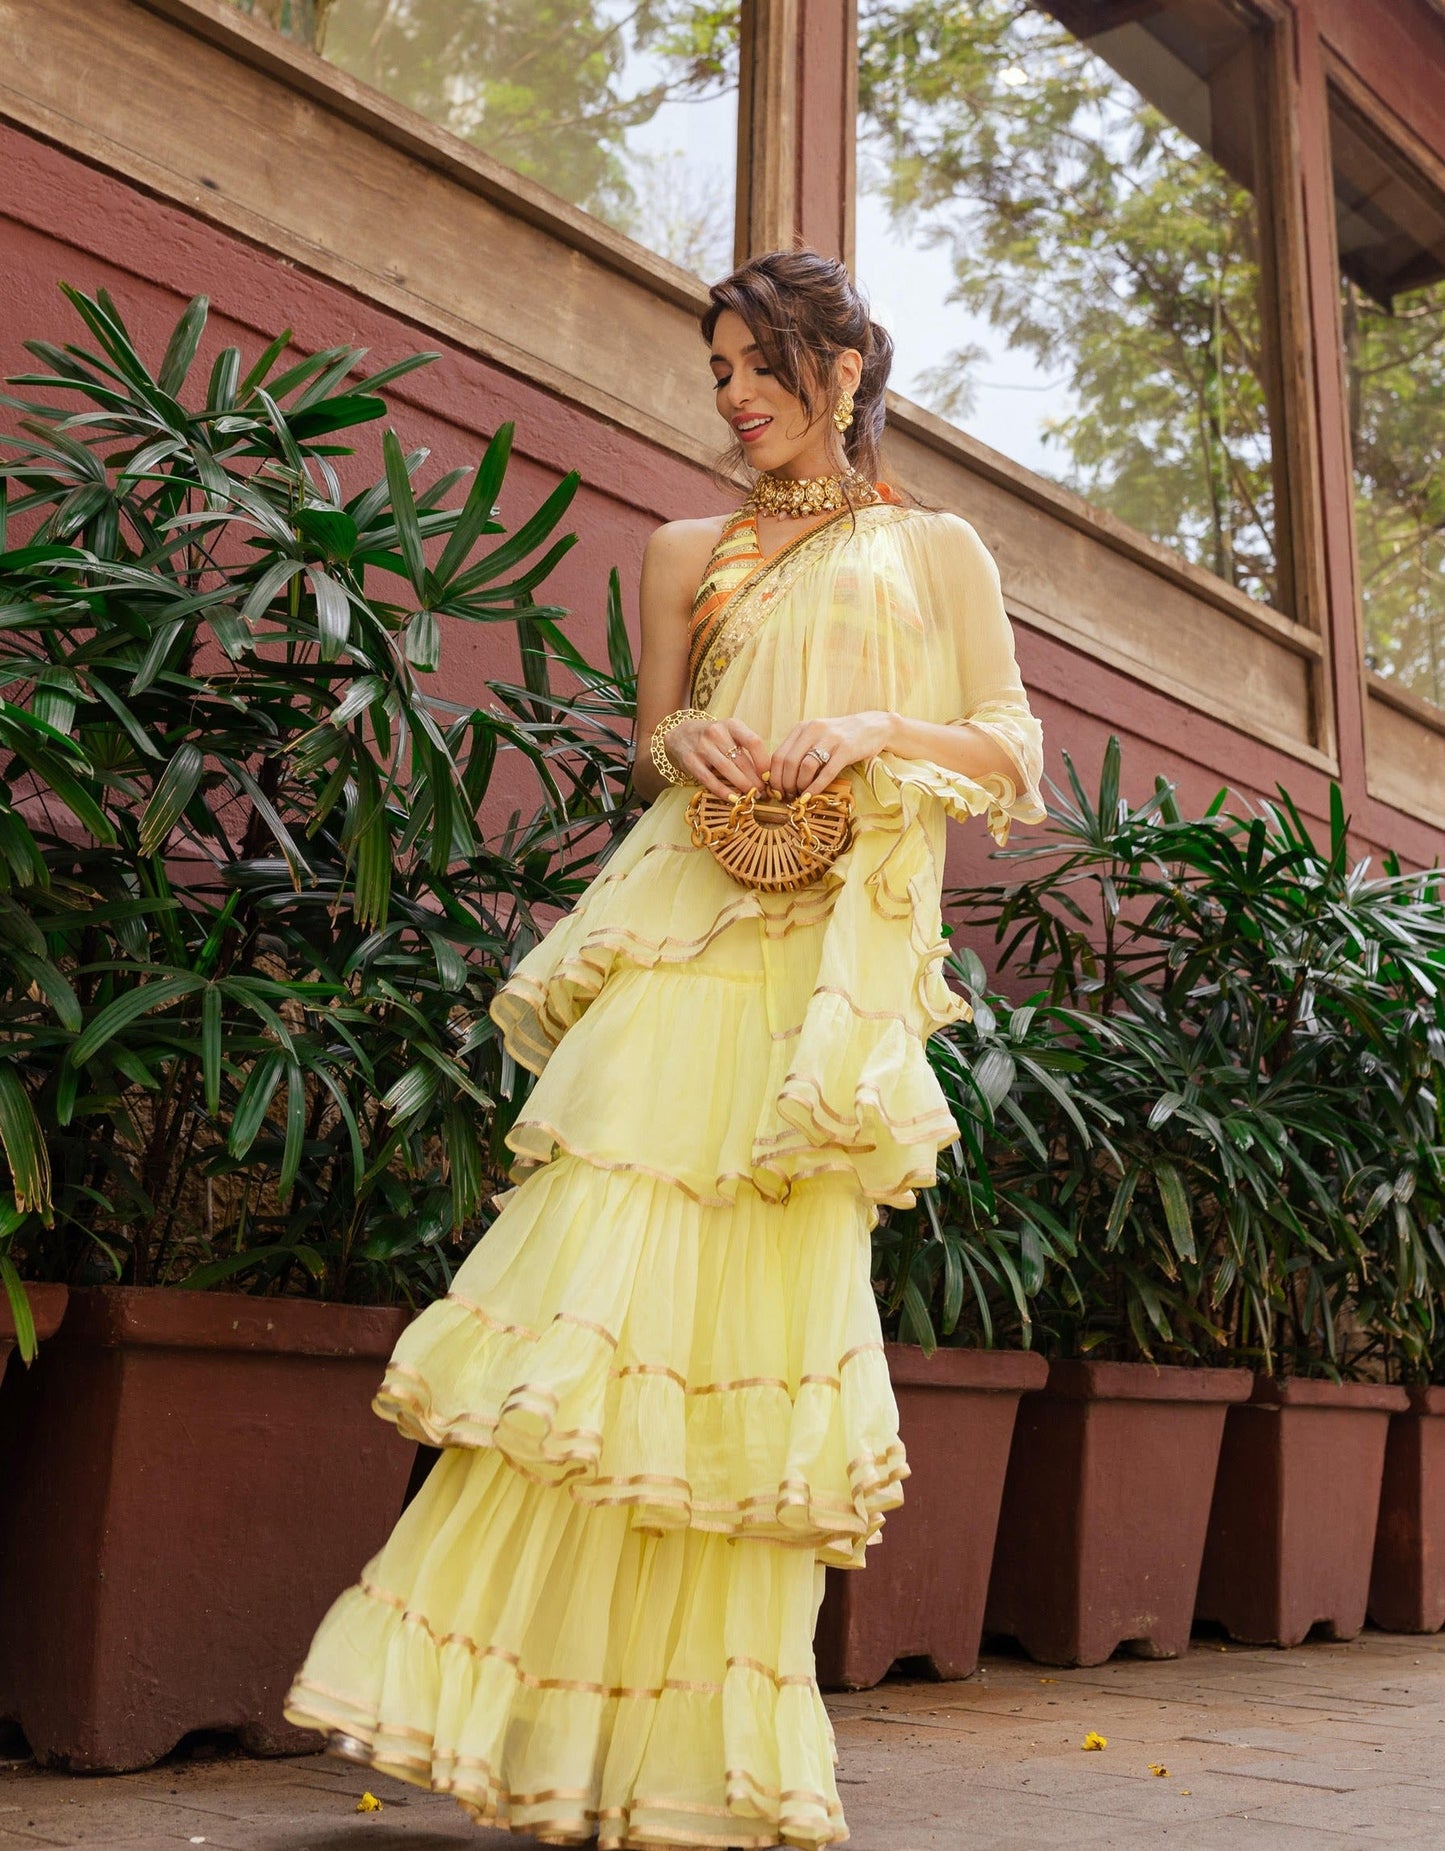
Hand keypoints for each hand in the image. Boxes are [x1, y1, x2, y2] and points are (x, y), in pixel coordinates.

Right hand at [664, 714, 769, 796]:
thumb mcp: (730, 734)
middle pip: (741, 760)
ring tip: (751, 796)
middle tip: (762, 792)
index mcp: (731, 725)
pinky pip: (709, 779)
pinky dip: (723, 791)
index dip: (763, 761)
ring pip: (727, 770)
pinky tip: (733, 799)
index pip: (753, 742)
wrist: (681, 734)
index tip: (768, 776)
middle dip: (754, 779)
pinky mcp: (690, 761)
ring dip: (742, 785)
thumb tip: (766, 774)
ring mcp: (702, 746)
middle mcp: (716, 733)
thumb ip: (746, 749)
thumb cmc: (714, 738)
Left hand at [769, 711, 896, 794]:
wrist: (872, 726)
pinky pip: (827, 772)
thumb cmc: (840, 736)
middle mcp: (814, 730)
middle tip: (788, 796)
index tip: (776, 791)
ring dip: (800, 786)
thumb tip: (780, 776)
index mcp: (802, 728)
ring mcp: (831, 739)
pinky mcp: (847, 749)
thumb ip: (799, 750)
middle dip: (785, 784)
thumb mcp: (816, 737)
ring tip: (800, 795)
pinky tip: (811, 796)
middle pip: (789, 762)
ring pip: (805, 767)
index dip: (774, 777)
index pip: (779, 755)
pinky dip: (816, 787)